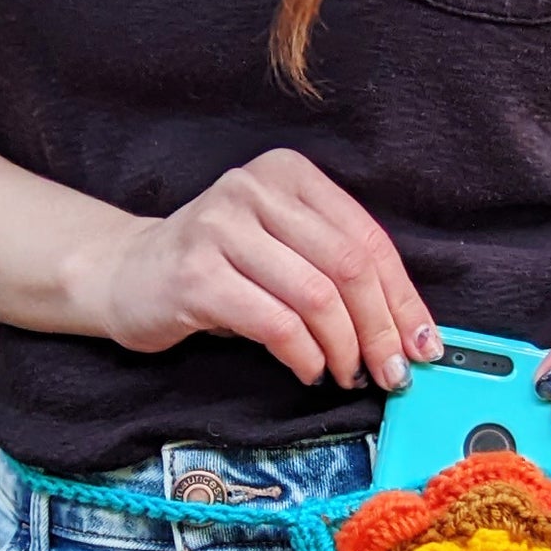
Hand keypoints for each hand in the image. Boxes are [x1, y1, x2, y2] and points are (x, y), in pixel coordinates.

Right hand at [92, 148, 442, 390]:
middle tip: (391, 373)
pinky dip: (304, 356)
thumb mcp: (281, 253)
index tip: (424, 346)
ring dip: (344, 349)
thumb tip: (405, 331)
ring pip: (316, 297)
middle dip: (381, 330)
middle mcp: (255, 189)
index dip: (403, 299)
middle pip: (348, 266)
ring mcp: (222, 228)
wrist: (127, 275)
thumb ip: (334, 272)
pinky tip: (309, 371)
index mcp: (288, 174)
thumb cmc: (218, 272)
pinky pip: (275, 324)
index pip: (366, 238)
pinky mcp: (197, 274)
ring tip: (347, 375)